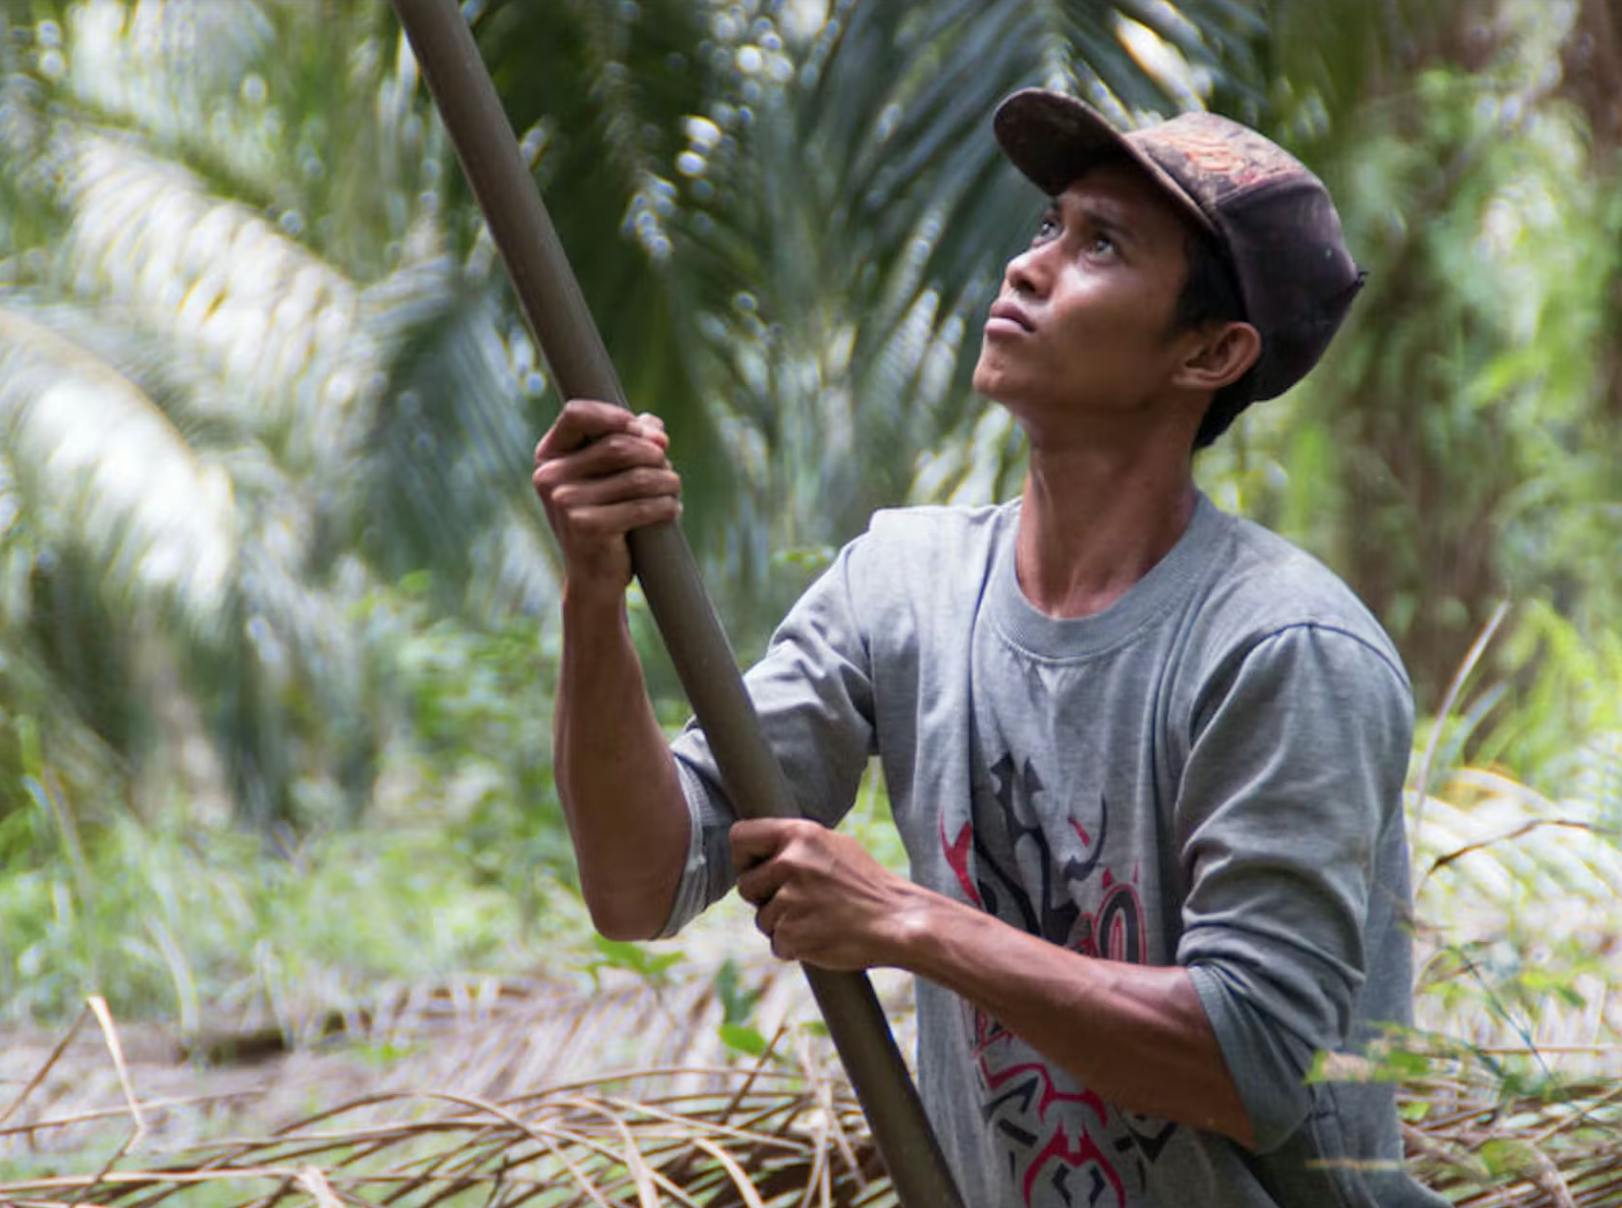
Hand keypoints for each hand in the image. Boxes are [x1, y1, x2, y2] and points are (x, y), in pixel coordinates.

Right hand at [532, 400, 680, 600]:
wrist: (593, 579)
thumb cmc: (604, 519)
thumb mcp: (609, 477)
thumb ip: (628, 442)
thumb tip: (655, 426)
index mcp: (549, 457)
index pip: (576, 414)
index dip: (616, 416)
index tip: (646, 432)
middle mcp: (550, 477)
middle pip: (618, 445)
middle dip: (654, 454)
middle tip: (668, 467)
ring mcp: (565, 502)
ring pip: (636, 476)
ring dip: (667, 480)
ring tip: (673, 488)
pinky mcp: (587, 527)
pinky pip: (642, 506)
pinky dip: (666, 506)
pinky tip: (672, 509)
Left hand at [731, 818, 923, 970]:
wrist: (897, 921)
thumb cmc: (867, 884)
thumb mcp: (833, 846)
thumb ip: (796, 845)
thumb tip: (762, 847)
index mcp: (799, 835)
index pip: (740, 836)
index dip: (744, 857)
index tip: (756, 868)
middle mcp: (790, 863)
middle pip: (746, 885)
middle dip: (764, 898)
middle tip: (798, 901)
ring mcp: (789, 900)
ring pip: (762, 919)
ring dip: (782, 925)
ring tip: (817, 919)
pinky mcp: (791, 934)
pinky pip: (777, 944)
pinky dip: (794, 946)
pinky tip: (820, 936)